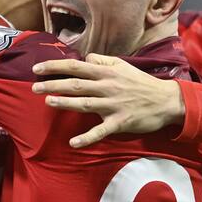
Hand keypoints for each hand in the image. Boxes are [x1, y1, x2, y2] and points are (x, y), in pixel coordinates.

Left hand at [32, 53, 185, 147]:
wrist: (166, 101)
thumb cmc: (142, 83)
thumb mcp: (123, 66)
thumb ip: (103, 61)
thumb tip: (86, 58)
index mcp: (107, 72)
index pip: (76, 66)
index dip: (55, 67)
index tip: (37, 69)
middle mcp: (107, 87)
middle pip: (76, 84)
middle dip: (54, 85)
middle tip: (34, 87)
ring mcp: (113, 105)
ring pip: (84, 103)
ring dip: (65, 103)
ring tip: (48, 102)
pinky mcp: (120, 122)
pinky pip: (101, 131)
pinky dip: (87, 138)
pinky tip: (73, 143)